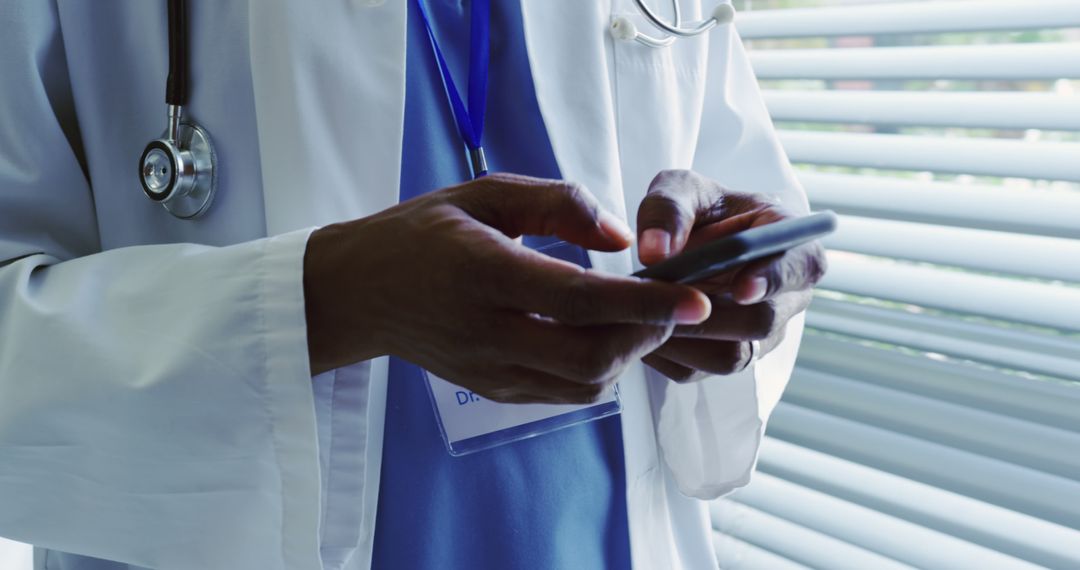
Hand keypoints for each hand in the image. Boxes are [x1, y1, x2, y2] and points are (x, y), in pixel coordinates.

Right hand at [303, 173, 711, 402]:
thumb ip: (557, 204)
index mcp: (485, 273)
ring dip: (627, 356)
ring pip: (584, 384)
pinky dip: (598, 371)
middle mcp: (488, 331)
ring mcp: (490, 370)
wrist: (360, 292)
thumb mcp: (483, 194)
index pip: (581, 300)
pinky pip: (563, 393)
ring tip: (640, 320)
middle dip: (648, 335)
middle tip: (673, 306)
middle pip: (591, 355)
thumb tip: (621, 239)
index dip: (645, 303)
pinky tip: (603, 338)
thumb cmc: (421, 233)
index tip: (696, 297)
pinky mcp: (493, 390)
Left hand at [635, 169, 826, 381]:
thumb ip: (668, 209)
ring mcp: (760, 333)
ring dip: (684, 339)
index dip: (775, 280)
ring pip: (732, 356)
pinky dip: (666, 355)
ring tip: (646, 314)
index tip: (741, 289)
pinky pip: (700, 371)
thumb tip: (656, 251)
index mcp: (791, 242)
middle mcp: (786, 295)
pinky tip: (643, 330)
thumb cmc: (697, 209)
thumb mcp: (680, 190)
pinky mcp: (727, 357)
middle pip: (763, 321)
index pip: (802, 267)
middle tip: (666, 305)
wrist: (688, 241)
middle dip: (711, 316)